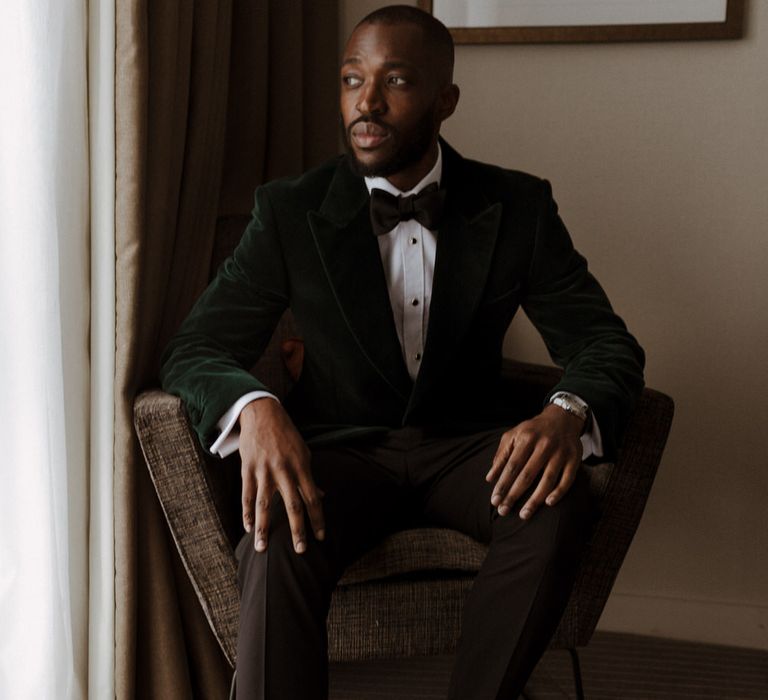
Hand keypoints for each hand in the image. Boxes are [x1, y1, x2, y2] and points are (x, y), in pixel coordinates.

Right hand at [239, 398, 324, 552]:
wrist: (262, 414)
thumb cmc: (287, 436)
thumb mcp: (304, 453)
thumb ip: (310, 477)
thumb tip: (321, 496)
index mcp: (301, 467)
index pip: (313, 498)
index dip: (318, 519)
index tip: (321, 537)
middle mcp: (284, 470)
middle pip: (293, 505)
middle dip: (297, 529)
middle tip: (300, 550)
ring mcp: (264, 470)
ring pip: (265, 504)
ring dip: (264, 528)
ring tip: (263, 548)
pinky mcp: (247, 469)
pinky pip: (246, 495)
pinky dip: (247, 513)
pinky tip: (248, 528)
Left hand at [486, 403, 583, 520]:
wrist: (562, 418)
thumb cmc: (533, 430)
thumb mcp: (514, 435)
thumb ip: (501, 455)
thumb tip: (490, 478)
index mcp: (527, 438)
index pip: (512, 466)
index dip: (502, 484)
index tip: (494, 500)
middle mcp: (544, 445)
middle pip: (527, 475)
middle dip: (514, 495)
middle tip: (504, 511)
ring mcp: (561, 452)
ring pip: (547, 480)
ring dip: (535, 500)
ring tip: (524, 514)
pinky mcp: (575, 459)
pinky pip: (567, 479)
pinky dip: (559, 492)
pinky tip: (548, 503)